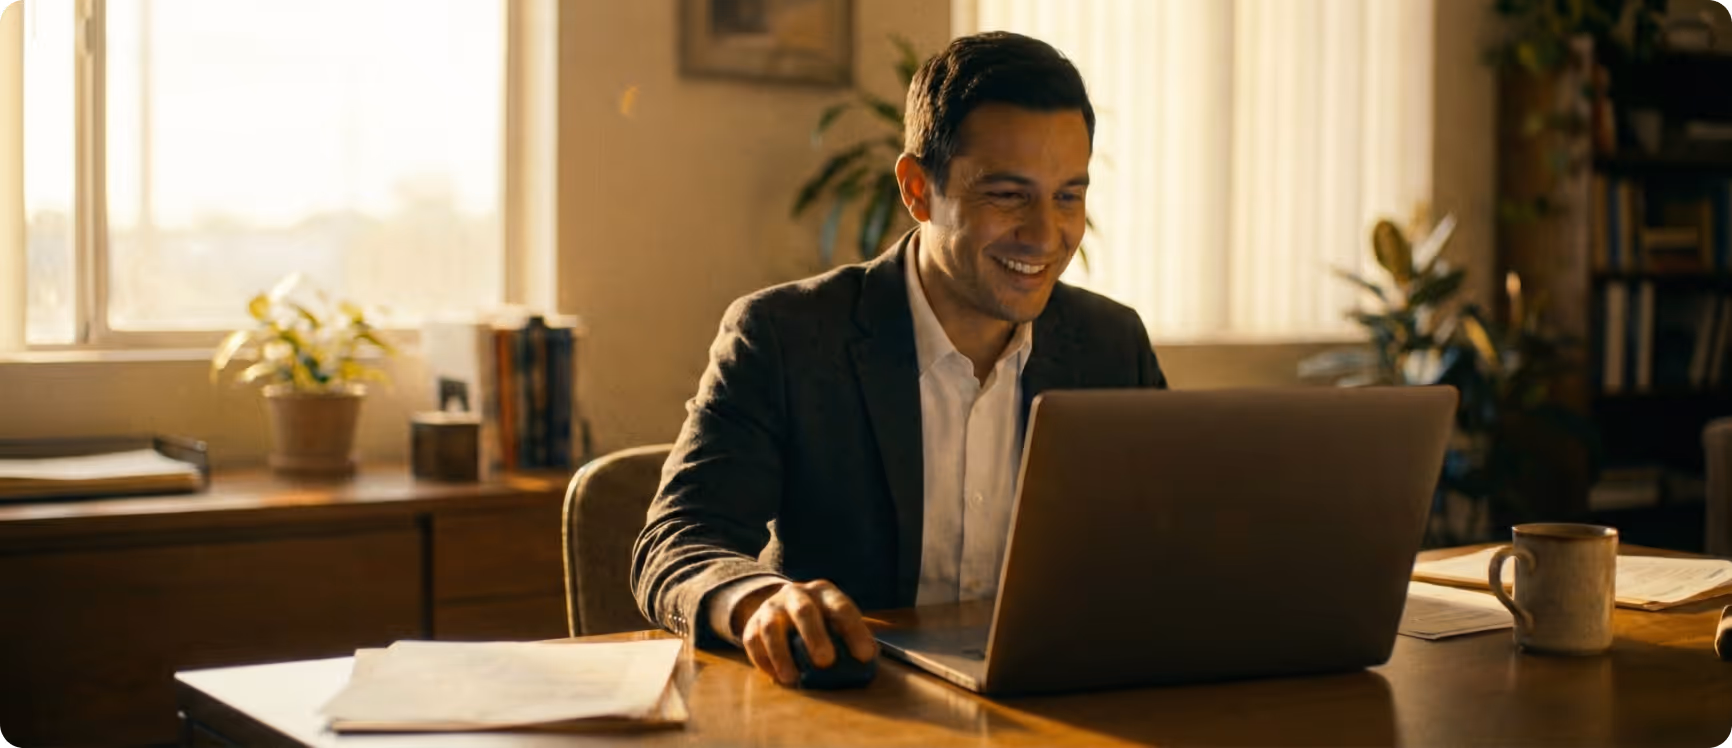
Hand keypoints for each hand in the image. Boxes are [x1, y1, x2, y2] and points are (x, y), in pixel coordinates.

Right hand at [732, 579, 877, 685]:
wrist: (780, 606)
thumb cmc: (820, 620)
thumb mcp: (836, 619)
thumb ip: (850, 636)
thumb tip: (869, 659)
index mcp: (824, 592)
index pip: (841, 608)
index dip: (855, 631)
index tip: (865, 656)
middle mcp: (796, 594)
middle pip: (804, 612)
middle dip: (815, 637)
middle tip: (826, 662)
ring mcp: (771, 608)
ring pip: (772, 627)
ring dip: (782, 654)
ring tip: (793, 677)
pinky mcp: (752, 624)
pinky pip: (752, 641)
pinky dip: (764, 661)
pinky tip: (777, 677)